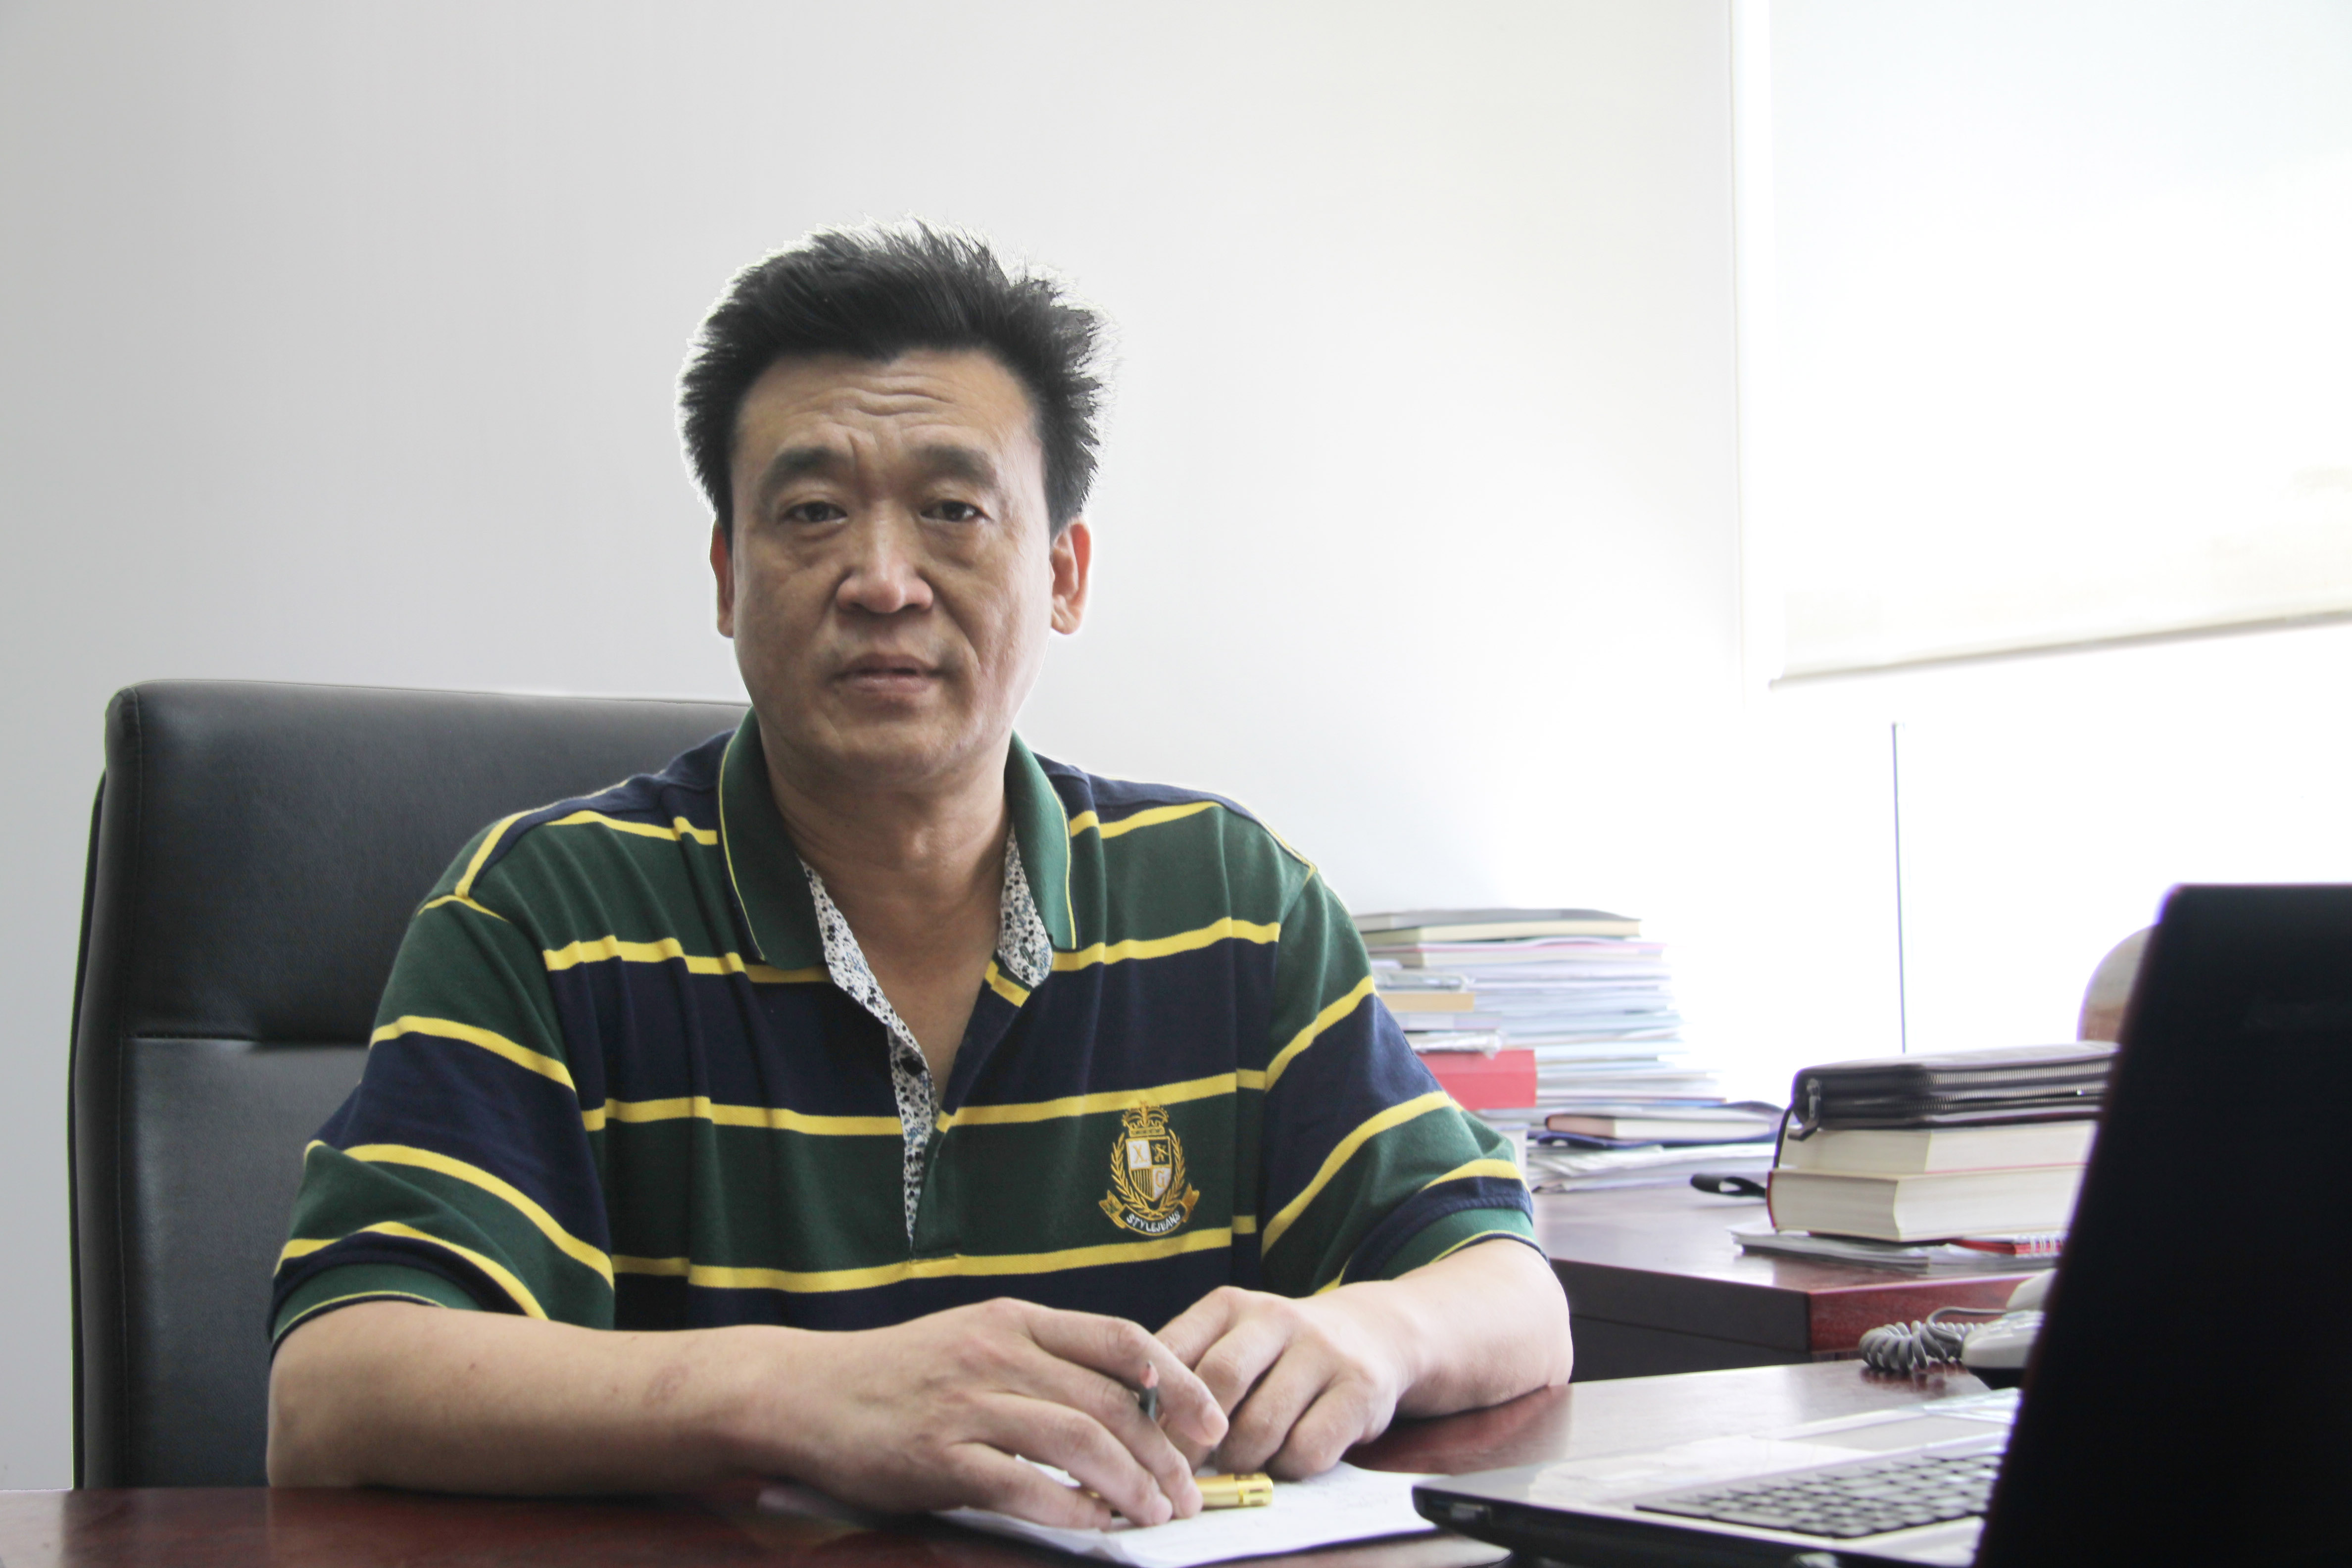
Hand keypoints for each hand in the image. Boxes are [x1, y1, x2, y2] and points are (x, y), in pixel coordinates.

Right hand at [745, 1297, 1226, 1528]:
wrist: (806, 1392)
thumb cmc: (900, 1374)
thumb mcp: (977, 1339)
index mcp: (1015, 1318)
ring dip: (1131, 1485)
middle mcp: (998, 1352)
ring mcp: (967, 1404)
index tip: (1211, 1421)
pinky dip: (1069, 1510)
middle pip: (1111, 1400)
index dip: (1178, 1380)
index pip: (1121, 1339)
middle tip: (1192, 1490)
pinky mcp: (937, 1457)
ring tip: (1157, 1514)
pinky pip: (1022, 1487)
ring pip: (1079, 1442)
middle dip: (1165, 1451)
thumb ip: (1044, 1360)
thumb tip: (1130, 1400)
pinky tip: (1094, 1525)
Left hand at [1152, 1284, 1417, 1478]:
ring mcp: (1322, 1351)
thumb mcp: (1231, 1340)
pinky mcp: (1359, 1389)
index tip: (1140, 1440)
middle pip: (1220, 1381)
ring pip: (1262, 1424)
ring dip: (1242, 1459)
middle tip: (1181, 1474)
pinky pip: (1308, 1448)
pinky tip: (1284, 1461)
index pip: (1174, 1349)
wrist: (1372, 1334)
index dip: (1152, 1402)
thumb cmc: (1279, 1352)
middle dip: (1191, 1441)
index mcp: (1229, 1305)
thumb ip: (1187, 1370)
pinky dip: (1287, 1468)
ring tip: (1238, 1465)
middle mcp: (1276, 1318)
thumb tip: (1133, 1425)